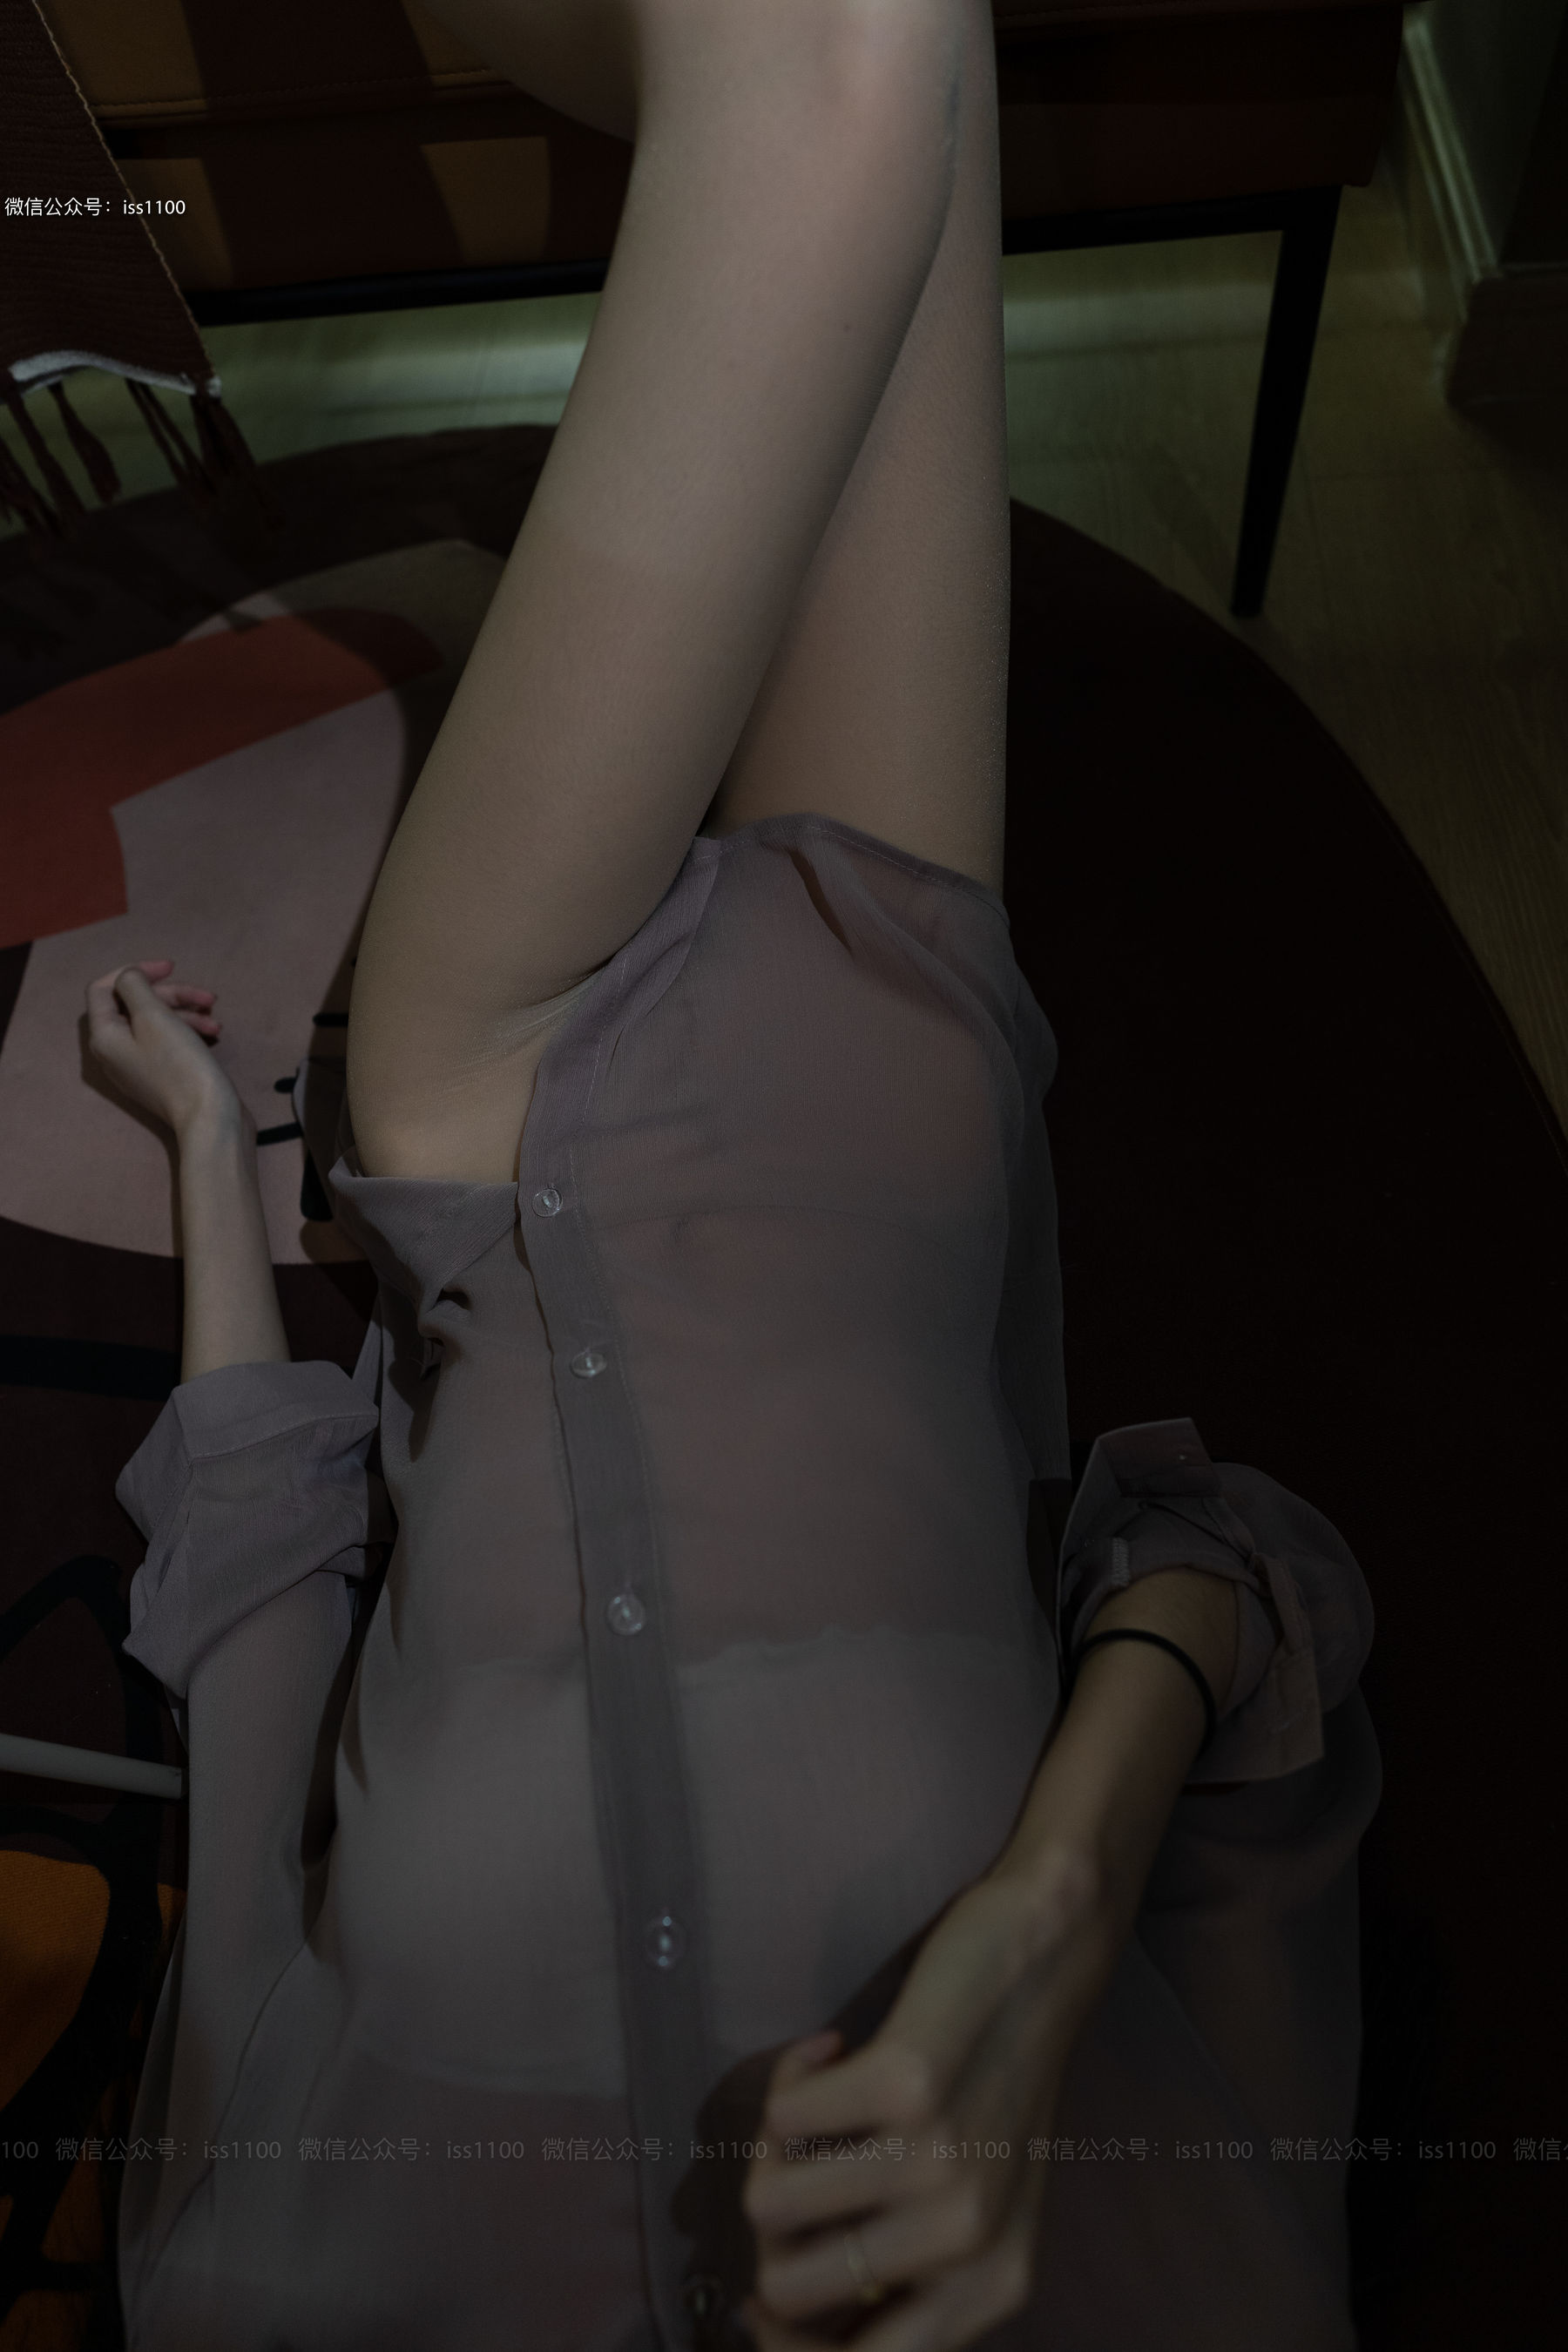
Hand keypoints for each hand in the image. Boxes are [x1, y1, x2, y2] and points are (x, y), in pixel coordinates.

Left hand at [85, 961, 242, 1138]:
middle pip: (134, 1005)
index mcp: (104, 1036)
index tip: (170, 967)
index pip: (103, 989)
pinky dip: (187, 1031)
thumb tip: (129, 977)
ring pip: (155, 1022)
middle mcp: (113, 1051)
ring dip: (186, 1013)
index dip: (134, 971)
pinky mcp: (159, 1075)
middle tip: (206, 997)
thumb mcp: (154, 1016)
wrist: (209, 1118)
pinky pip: (166, 1041)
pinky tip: (213, 1033)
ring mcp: (136, 1065)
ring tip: (216, 1020)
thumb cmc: (179, 1065)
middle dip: (171, 994)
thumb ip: (134, 987)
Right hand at [741, 1853, 1118, 2349]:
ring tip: (819, 2099)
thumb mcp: (981, 2206)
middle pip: (786, 2291)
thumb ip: (907, 2275)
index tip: (761, 2295)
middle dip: (772, 2231)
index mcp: (993, 2288)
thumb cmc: (997, 2078)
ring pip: (768, 2206)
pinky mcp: (905, 2086)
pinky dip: (790, 2077)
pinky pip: (780, 2119)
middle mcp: (968, 2241)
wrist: (1047, 1953)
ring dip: (772, 2147)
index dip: (785, 2344)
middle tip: (797, 2164)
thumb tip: (770, 2318)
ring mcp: (938, 2163)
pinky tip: (832, 2046)